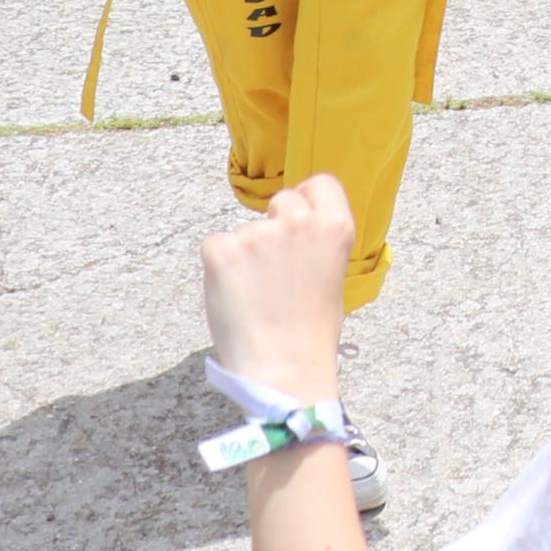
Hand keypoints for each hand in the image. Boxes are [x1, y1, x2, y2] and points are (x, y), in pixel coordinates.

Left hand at [198, 175, 352, 406]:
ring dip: (244, 254)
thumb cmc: (311, 332)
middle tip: (271, 266)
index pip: (320, 183)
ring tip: (254, 296)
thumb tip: (291, 234)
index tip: (297, 217)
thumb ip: (315, 244)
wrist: (283, 367)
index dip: (306, 199)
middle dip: (273, 225)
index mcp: (335, 227)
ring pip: (244, 230)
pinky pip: (215, 247)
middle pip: (281, 200)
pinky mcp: (221, 250)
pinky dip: (219, 269)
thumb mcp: (332, 276)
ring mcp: (257, 233)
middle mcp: (298, 221)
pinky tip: (234, 296)